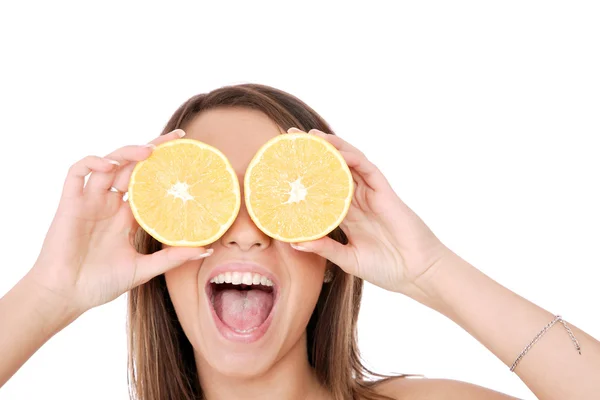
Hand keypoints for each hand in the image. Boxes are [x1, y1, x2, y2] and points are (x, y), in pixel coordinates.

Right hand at [28, 129, 211, 314]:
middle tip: (177, 139)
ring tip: (149, 151)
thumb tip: (207, 250)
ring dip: (128, 152)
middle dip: (153, 149)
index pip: (150, 184)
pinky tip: (110, 164)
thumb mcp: (143, 269)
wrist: (65, 296)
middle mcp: (111, 204)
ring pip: (109, 164)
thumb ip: (172, 258)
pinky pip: (78, 173)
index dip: (166, 168)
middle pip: (133, 167)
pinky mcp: (71, 203)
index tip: (189, 156)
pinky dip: (93, 162)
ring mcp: (90, 201)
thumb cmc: (101, 283)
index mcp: (127, 217)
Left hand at [288, 128, 450, 295]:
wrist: (416, 273)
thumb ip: (324, 248)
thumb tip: (294, 242)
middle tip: (290, 138)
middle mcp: (357, 200)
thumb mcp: (347, 259)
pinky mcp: (385, 192)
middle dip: (314, 153)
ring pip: (349, 162)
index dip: (303, 176)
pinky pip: (367, 169)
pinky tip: (335, 151)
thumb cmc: (386, 268)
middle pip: (332, 169)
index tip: (283, 167)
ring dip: (331, 147)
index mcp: (347, 215)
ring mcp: (371, 194)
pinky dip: (352, 158)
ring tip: (310, 136)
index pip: (321, 188)